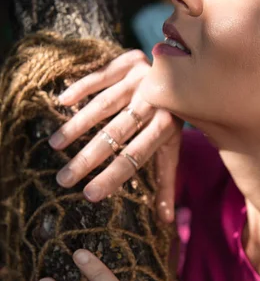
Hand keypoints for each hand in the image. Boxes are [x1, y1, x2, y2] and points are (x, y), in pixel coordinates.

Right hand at [49, 50, 182, 222]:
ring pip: (104, 104)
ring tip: (55, 145)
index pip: (136, 156)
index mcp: (166, 126)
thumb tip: (166, 220)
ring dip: (78, 125)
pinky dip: (81, 87)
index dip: (113, 176)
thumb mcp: (172, 149)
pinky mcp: (128, 60)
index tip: (89, 194)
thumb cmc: (170, 120)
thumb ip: (168, 183)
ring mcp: (141, 78)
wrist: (183, 75)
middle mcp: (154, 102)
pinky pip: (101, 75)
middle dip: (88, 158)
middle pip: (117, 134)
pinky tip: (62, 102)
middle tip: (64, 178)